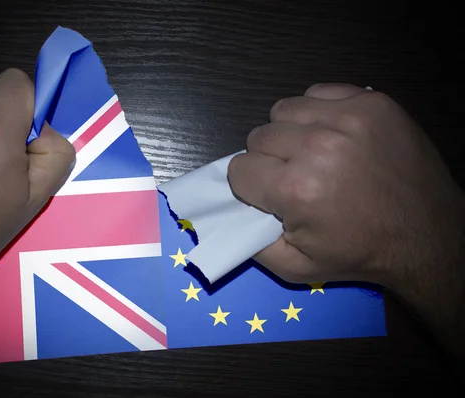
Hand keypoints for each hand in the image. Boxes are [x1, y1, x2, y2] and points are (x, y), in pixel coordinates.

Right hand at [228, 83, 463, 287]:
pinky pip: (317, 93)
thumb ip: (250, 243)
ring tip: (315, 156)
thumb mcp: (295, 268)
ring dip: (290, 134)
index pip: (239, 170)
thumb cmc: (359, 253)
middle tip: (297, 180)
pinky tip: (335, 137)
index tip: (274, 199)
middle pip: (258, 137)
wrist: (427, 234)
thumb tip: (227, 212)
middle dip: (269, 161)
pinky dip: (317, 113)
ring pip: (283, 110)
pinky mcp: (371, 100)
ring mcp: (349, 116)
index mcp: (296, 189)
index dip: (252, 188)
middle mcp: (319, 145)